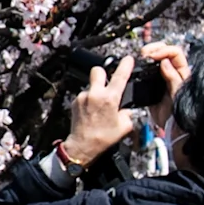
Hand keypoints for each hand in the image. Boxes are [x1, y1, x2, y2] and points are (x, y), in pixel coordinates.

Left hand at [57, 54, 135, 169]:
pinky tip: (91, 111)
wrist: (83, 146)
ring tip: (99, 106)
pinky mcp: (75, 101)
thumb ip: (127, 113)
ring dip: (96, 90)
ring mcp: (83, 96)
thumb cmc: (103, 138)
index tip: (128, 58)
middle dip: (104, 73)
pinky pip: (84, 94)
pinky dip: (89, 99)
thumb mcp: (124, 126)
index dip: (126, 65)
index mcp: (110, 99)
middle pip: (98, 70)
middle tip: (108, 82)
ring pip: (91, 84)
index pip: (120, 76)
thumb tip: (126, 109)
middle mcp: (95, 94)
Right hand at [142, 38, 190, 113]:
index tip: (152, 56)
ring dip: (147, 56)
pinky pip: (146, 72)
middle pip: (164, 52)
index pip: (175, 53)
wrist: (172, 129)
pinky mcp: (152, 86)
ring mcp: (162, 78)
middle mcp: (172, 73)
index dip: (164, 51)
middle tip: (144, 54)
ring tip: (140, 59)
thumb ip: (173, 78)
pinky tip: (137, 69)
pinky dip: (141, 67)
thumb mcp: (179, 94)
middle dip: (153, 49)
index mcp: (182, 73)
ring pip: (155, 60)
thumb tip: (164, 62)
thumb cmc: (182, 114)